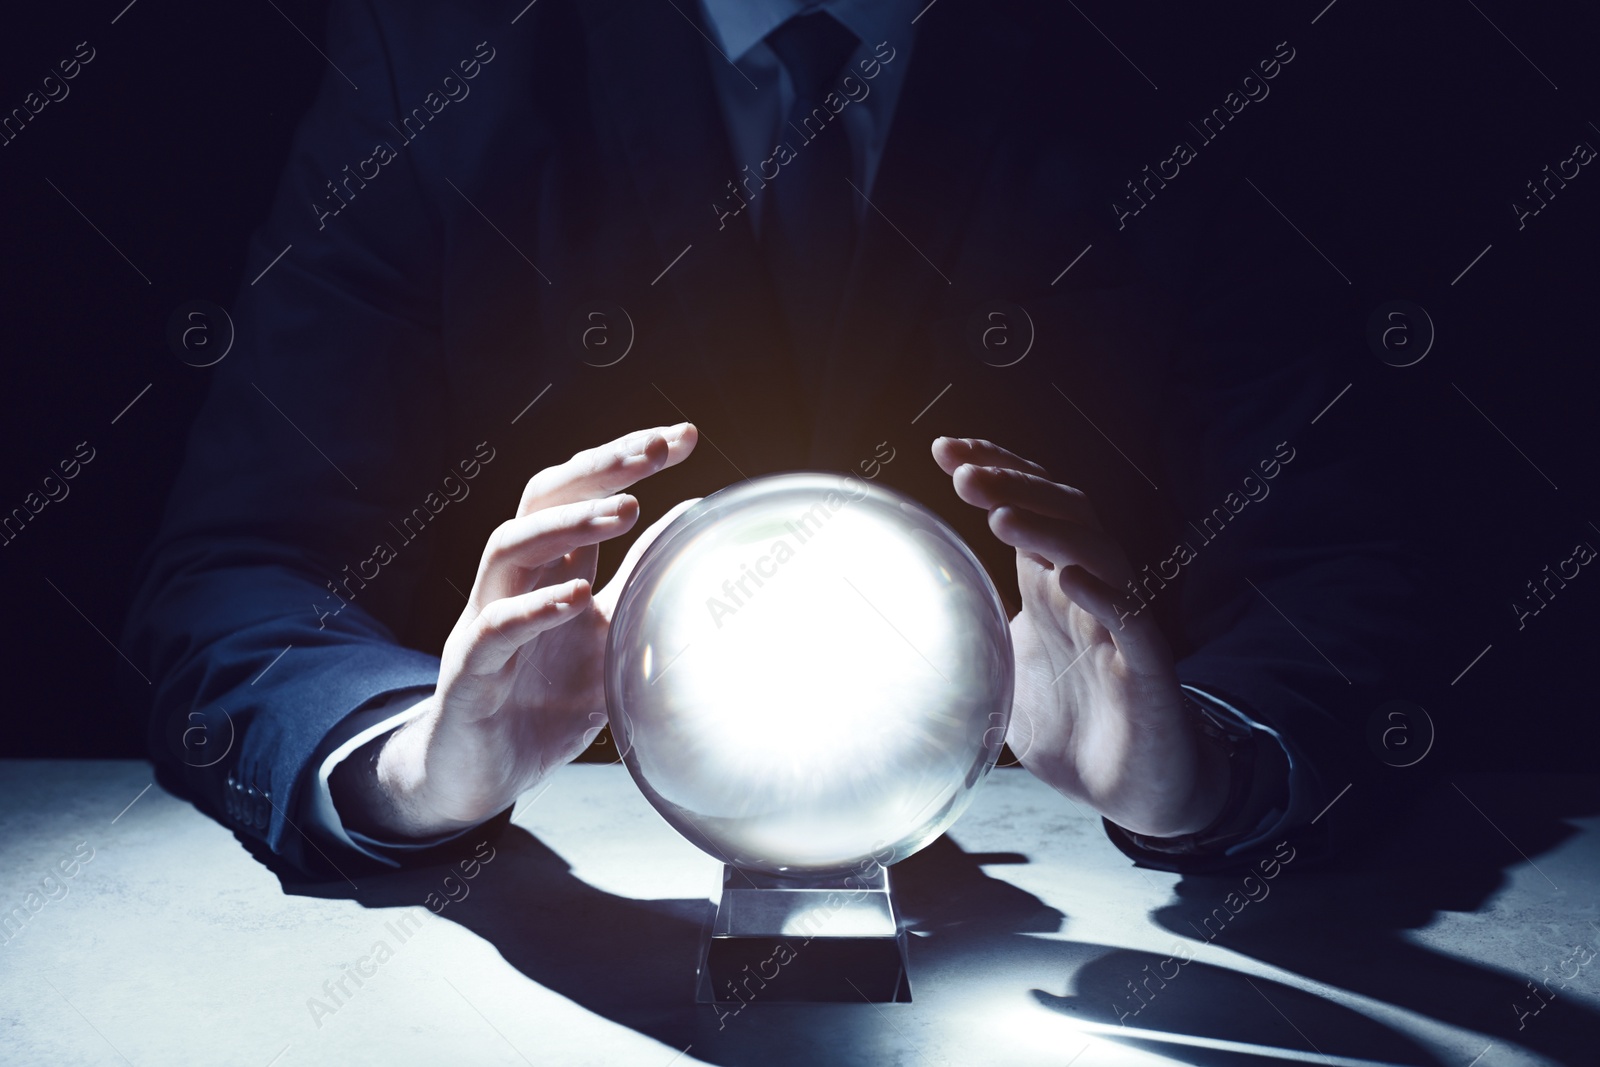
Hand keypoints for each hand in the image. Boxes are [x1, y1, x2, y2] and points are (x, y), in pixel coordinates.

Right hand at [334, 423, 698, 837]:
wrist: (478, 775)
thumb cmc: (541, 701)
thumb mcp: (609, 634)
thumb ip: (640, 580)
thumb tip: (691, 520)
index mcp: (549, 566)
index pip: (580, 489)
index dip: (625, 458)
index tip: (683, 437)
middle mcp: (513, 579)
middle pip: (543, 496)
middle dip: (599, 467)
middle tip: (655, 449)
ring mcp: (484, 619)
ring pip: (509, 546)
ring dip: (567, 523)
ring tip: (626, 511)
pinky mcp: (469, 669)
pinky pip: (495, 626)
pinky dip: (535, 607)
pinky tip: (575, 596)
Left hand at [933, 437, 1229, 836]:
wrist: (1138, 790)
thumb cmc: (1074, 727)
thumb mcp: (1003, 676)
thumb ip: (965, 644)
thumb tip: (892, 636)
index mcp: (1051, 584)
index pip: (1030, 505)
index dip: (996, 470)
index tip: (944, 449)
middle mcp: (1089, 590)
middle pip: (1062, 512)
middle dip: (1013, 485)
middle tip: (961, 473)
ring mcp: (1121, 623)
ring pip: (1096, 551)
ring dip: (1048, 529)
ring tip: (1000, 516)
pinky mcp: (1149, 667)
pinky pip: (1131, 618)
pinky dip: (1103, 593)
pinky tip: (1067, 578)